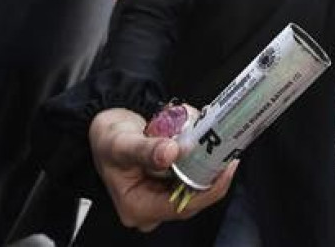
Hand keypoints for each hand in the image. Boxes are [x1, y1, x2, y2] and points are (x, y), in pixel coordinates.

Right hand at [89, 108, 236, 231]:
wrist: (106, 127)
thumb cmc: (107, 139)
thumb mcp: (122, 143)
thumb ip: (147, 149)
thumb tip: (172, 152)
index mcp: (138, 207)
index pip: (183, 207)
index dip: (210, 189)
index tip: (227, 167)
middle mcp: (151, 207)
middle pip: (193, 197)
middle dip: (210, 172)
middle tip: (226, 149)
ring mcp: (161, 196)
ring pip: (195, 184)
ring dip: (206, 162)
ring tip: (213, 139)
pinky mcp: (169, 184)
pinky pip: (192, 174)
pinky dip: (199, 158)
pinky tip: (203, 139)